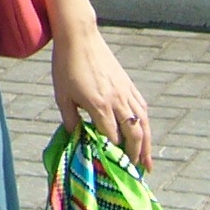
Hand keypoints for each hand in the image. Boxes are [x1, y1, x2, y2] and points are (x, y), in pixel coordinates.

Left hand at [51, 27, 151, 171]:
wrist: (79, 37)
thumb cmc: (66, 66)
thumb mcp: (62, 95)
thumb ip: (70, 119)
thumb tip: (76, 138)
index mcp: (99, 105)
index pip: (111, 137)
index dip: (113, 154)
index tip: (112, 168)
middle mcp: (116, 100)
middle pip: (133, 134)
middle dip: (136, 156)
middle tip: (137, 173)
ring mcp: (125, 91)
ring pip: (143, 123)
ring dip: (147, 144)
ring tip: (148, 162)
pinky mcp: (128, 84)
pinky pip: (142, 107)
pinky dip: (145, 123)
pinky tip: (145, 132)